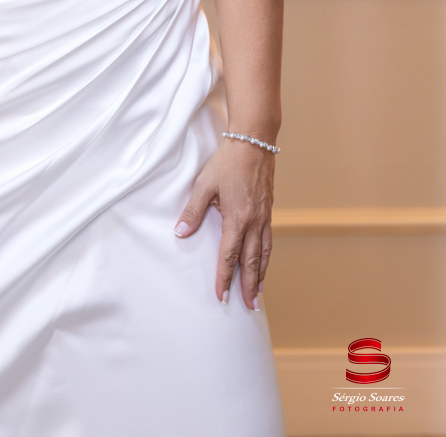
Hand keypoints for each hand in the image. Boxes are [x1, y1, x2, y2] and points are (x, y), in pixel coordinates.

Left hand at [174, 137, 274, 308]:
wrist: (254, 141)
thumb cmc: (227, 161)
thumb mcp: (204, 183)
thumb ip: (193, 211)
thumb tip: (179, 233)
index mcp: (237, 217)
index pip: (229, 255)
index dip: (224, 277)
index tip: (221, 296)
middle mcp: (254, 221)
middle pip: (251, 261)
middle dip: (247, 286)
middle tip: (247, 307)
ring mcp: (264, 216)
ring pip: (263, 253)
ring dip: (260, 275)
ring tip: (257, 294)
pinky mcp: (269, 210)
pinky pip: (268, 241)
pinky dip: (266, 257)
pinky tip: (263, 263)